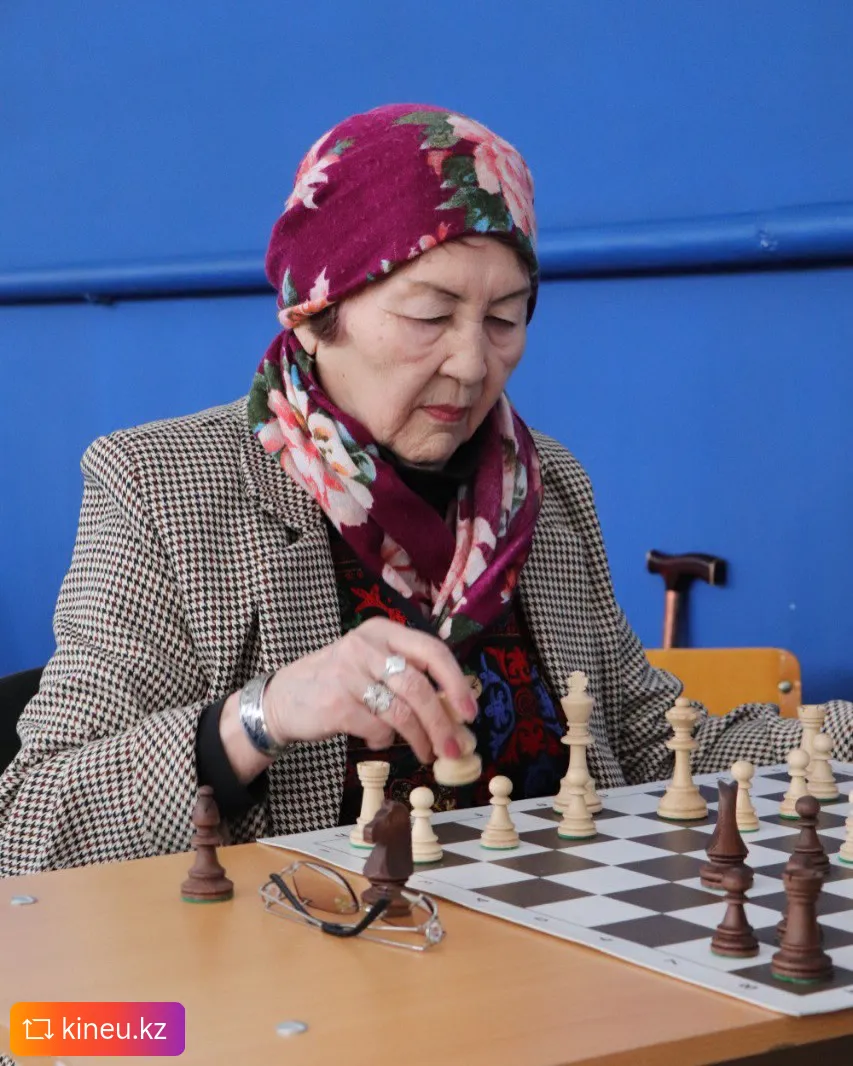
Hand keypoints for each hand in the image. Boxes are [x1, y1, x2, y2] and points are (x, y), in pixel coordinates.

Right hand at [263, 618, 477, 763]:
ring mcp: (348, 674)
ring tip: (427, 753)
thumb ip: (408, 676)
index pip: (432, 651)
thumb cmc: (339, 683)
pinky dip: (384, 741)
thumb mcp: (372, 663)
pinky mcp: (336, 704)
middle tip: (455, 748)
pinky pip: (376, 729)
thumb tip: (456, 711)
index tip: (470, 713)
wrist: (284, 698)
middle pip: (419, 686)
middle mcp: (366, 646)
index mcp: (382, 631)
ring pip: (401, 711)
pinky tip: (379, 740)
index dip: (456, 683)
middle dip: (443, 722)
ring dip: (421, 738)